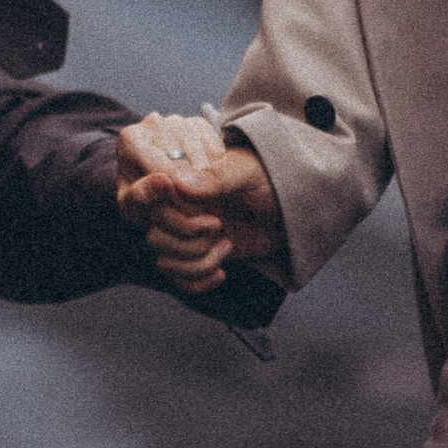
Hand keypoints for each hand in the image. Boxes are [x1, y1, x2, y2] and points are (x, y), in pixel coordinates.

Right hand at [115, 114, 290, 296]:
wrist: (296, 214)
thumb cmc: (276, 180)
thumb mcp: (251, 171)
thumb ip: (218, 175)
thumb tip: (182, 184)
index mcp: (184, 168)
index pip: (152, 187)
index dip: (164, 200)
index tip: (199, 209)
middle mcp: (178, 199)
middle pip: (152, 224)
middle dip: (185, 234)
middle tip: (218, 225)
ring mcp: (183, 227)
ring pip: (160, 252)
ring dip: (195, 259)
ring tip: (226, 244)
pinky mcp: (193, 253)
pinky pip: (175, 275)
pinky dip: (197, 279)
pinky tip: (221, 272)